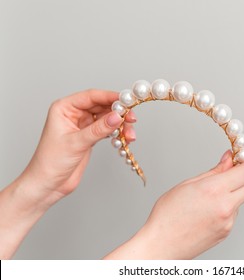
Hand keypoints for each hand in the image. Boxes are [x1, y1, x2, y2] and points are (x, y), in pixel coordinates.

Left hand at [20, 89, 136, 204]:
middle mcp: (74, 114)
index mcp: (64, 108)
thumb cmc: (51, 162)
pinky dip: (117, 132)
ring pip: (107, 118)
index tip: (126, 100)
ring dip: (120, 125)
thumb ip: (99, 129)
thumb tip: (117, 116)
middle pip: (102, 106)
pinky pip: (107, 129)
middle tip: (132, 118)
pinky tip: (124, 138)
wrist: (49, 184)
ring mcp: (82, 125)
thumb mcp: (77, 142)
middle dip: (118, 112)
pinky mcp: (89, 137)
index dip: (110, 97)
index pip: (91, 97)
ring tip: (130, 135)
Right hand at [104, 151, 243, 258]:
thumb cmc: (167, 216)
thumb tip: (229, 159)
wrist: (162, 244)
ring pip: (242, 199)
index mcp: (214, 190)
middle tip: (233, 168)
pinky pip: (234, 213)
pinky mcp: (226, 232)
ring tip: (210, 194)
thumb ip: (214, 171)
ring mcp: (228, 222)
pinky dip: (227, 205)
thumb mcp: (188, 184)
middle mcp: (225, 206)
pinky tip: (208, 208)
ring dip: (234, 190)